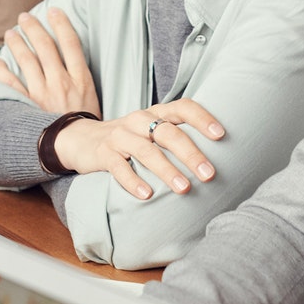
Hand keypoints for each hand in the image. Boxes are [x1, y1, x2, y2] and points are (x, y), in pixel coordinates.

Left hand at [0, 8, 100, 118]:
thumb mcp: (94, 100)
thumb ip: (82, 81)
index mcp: (81, 79)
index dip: (62, 24)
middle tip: (25, 17)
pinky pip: (11, 85)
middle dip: (34, 28)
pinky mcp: (29, 107)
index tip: (54, 10)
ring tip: (11, 33)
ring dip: (18, 43)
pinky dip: (1, 71)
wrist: (80, 150)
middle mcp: (61, 82)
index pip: (71, 44)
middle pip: (46, 47)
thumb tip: (74, 62)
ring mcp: (43, 94)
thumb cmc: (88, 127)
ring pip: (28, 60)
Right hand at [53, 99, 223, 199]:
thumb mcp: (151, 130)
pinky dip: (133, 181)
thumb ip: (176, 136)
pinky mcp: (103, 154)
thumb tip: (218, 157)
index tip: (221, 135)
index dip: (202, 118)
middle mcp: (139, 120)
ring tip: (184, 189)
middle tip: (209, 174)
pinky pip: (119, 168)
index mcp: (155, 112)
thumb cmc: (130, 139)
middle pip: (167, 133)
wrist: (82, 139)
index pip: (182, 107)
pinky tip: (147, 195)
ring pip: (146, 151)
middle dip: (190, 153)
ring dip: (167, 170)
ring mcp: (120, 136)